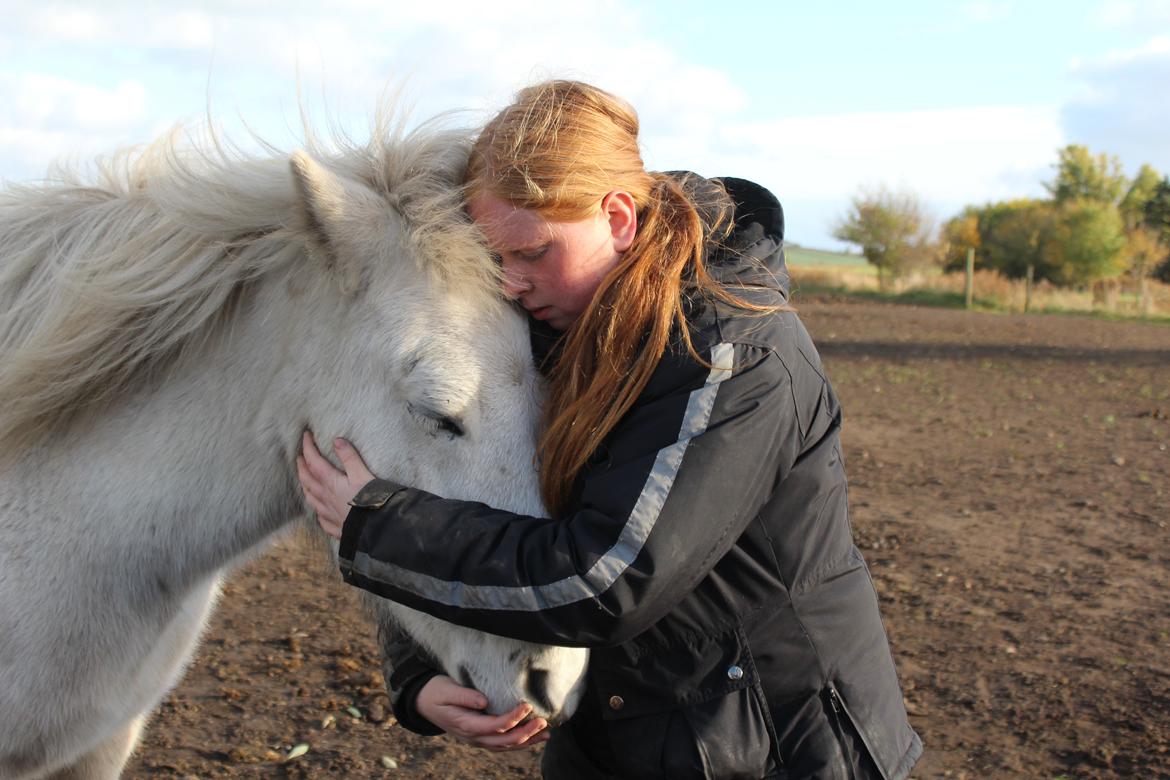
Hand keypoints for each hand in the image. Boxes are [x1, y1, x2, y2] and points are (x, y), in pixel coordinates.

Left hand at [297, 432, 375, 538]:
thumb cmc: (372, 501)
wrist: (377, 530)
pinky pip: (322, 519)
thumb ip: (350, 458)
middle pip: (307, 480)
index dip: (308, 448)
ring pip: (311, 499)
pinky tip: (320, 512)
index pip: (314, 462)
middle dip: (301, 466)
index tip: (305, 435)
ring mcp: (329, 515)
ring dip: (305, 487)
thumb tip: (336, 440)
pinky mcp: (337, 527)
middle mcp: (326, 499)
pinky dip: (318, 512)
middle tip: (299, 457)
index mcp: (332, 484)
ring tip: (303, 481)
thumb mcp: (363, 475)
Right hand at [416, 676, 549, 750]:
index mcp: (465, 724)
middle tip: (542, 721)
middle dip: (525, 733)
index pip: (494, 726)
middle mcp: (472, 736)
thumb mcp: (446, 689)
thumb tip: (484, 701)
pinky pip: (502, 743)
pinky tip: (533, 737)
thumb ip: (465, 696)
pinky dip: (519, 742)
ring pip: (505, 746)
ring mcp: (476, 739)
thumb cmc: (436, 691)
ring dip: (526, 741)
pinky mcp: (480, 736)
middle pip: (503, 740)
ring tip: (545, 733)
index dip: (513, 718)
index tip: (526, 706)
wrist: (423, 702)